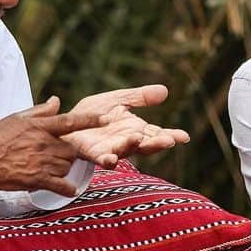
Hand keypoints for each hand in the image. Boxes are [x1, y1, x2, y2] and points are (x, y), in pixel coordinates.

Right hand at [0, 97, 104, 197]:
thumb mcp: (15, 118)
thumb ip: (39, 111)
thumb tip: (56, 101)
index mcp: (39, 126)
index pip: (70, 121)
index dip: (91, 120)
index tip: (108, 118)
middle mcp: (44, 143)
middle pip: (72, 149)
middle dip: (69, 153)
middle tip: (56, 155)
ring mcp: (42, 162)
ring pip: (67, 166)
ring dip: (64, 168)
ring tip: (48, 167)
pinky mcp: (37, 180)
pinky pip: (62, 185)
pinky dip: (68, 188)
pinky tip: (69, 189)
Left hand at [66, 85, 189, 167]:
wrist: (66, 123)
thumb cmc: (93, 115)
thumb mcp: (118, 101)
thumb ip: (139, 97)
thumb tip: (165, 91)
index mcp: (134, 130)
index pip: (156, 134)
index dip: (170, 136)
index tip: (184, 137)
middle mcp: (125, 142)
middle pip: (144, 145)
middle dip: (156, 144)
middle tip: (169, 140)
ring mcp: (109, 149)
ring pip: (124, 151)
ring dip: (131, 146)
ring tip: (138, 139)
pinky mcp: (91, 153)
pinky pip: (100, 158)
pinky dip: (106, 159)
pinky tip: (111, 159)